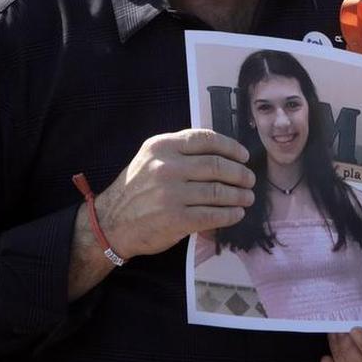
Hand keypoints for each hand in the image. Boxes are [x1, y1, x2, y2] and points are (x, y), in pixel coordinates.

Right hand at [95, 128, 254, 258]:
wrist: (111, 223)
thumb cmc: (136, 189)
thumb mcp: (150, 158)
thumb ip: (179, 151)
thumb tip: (221, 154)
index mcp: (162, 146)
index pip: (205, 139)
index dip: (230, 147)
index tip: (244, 155)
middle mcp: (167, 166)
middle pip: (216, 165)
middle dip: (240, 173)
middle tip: (249, 179)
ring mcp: (171, 193)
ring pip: (218, 191)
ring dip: (239, 195)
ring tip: (247, 197)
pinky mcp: (176, 218)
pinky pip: (212, 214)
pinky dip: (229, 214)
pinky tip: (236, 213)